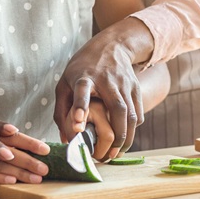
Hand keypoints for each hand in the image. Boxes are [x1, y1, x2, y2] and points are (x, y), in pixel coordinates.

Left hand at [55, 18, 153, 157]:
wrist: (112, 45)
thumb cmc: (82, 68)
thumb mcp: (65, 83)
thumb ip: (61, 110)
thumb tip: (66, 138)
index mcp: (84, 76)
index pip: (82, 91)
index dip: (79, 107)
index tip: (77, 126)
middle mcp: (107, 80)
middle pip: (116, 107)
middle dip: (115, 133)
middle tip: (109, 154)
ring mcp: (124, 83)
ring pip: (131, 113)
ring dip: (126, 136)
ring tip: (118, 152)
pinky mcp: (135, 87)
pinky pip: (138, 112)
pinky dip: (134, 128)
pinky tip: (126, 139)